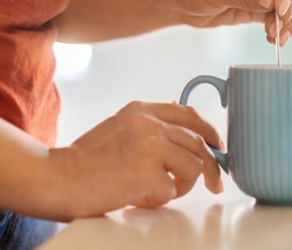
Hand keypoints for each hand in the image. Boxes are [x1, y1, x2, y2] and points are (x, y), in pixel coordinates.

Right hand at [54, 101, 223, 219]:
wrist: (58, 177)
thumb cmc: (88, 158)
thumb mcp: (120, 127)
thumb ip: (150, 123)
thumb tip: (180, 117)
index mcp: (142, 110)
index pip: (189, 114)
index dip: (209, 131)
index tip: (218, 146)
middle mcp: (148, 122)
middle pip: (199, 141)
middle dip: (211, 165)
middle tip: (215, 182)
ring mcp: (150, 145)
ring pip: (194, 164)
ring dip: (185, 183)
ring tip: (164, 190)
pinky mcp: (148, 171)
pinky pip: (174, 188)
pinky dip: (163, 197)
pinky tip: (142, 196)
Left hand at [169, 0, 291, 45]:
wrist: (180, 2)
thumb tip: (272, 2)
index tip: (279, 10)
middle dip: (286, 10)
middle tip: (278, 30)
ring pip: (284, 4)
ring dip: (284, 22)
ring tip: (277, 39)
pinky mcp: (256, 6)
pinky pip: (273, 17)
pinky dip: (276, 28)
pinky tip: (273, 39)